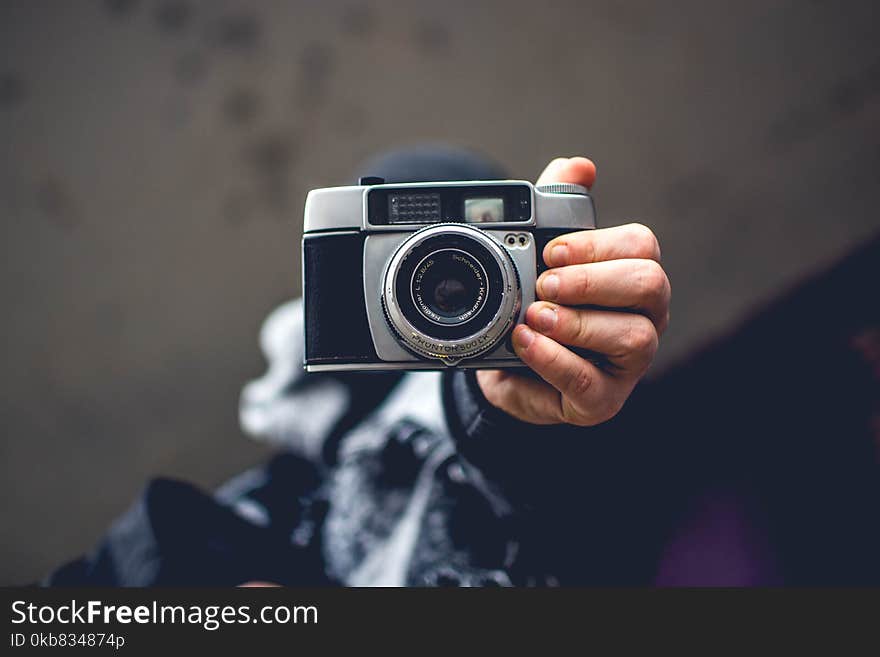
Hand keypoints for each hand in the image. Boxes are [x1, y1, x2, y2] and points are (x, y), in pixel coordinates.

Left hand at [477, 157, 670, 425]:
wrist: (503, 364)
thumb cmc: (535, 304)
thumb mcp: (537, 254)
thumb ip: (559, 206)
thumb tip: (580, 166)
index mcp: (631, 275)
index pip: (641, 247)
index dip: (598, 244)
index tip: (551, 250)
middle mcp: (642, 317)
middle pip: (650, 284)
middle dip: (593, 280)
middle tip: (545, 283)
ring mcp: (627, 364)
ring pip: (634, 337)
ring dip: (578, 322)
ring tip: (533, 316)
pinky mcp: (602, 401)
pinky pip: (592, 382)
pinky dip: (555, 360)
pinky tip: (526, 342)